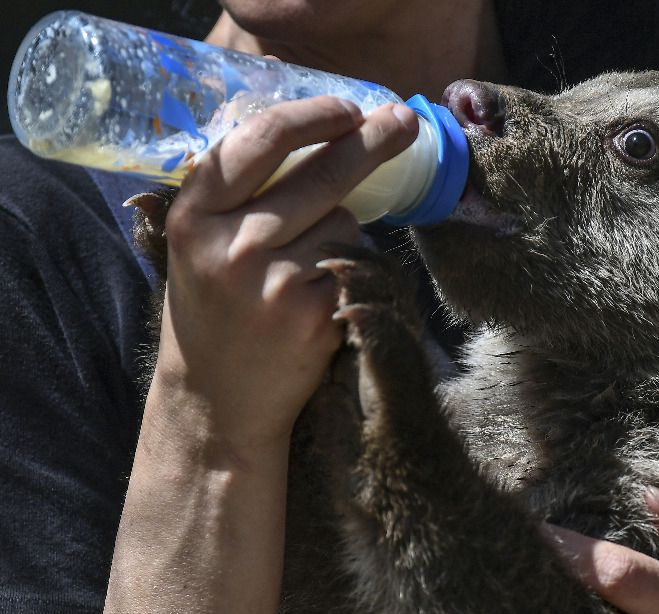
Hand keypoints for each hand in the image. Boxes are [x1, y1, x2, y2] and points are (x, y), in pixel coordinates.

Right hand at [151, 96, 418, 450]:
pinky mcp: (315, 317)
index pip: (259, 141)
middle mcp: (231, 247)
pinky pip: (357, 264)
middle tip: (402, 120)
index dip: (311, 116)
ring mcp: (276, 284)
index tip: (346, 107)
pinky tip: (321, 294)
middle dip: (370, 140)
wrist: (218, 399)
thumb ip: (238, 194)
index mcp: (194, 218)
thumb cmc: (214, 309)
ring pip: (345, 221)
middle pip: (322, 173)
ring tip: (307, 265)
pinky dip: (352, 268)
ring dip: (343, 228)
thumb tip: (313, 131)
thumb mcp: (200, 244)